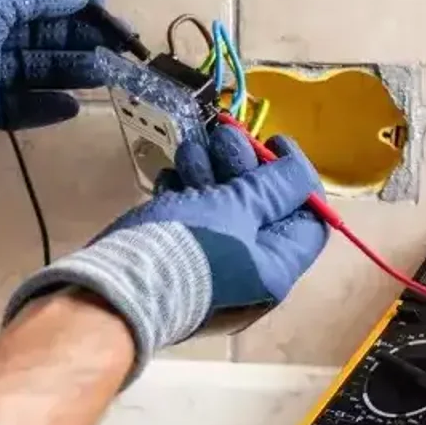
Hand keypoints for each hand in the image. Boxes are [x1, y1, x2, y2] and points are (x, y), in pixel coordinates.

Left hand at [0, 0, 117, 176]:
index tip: (110, 14)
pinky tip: (73, 107)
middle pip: (42, 34)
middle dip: (81, 40)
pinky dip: (46, 107)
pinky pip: (20, 107)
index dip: (76, 3)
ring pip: (36, 70)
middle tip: (120, 52)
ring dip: (72, 71)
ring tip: (107, 77)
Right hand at [4, 124, 329, 383]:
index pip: (308, 220)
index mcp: (275, 268)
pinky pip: (190, 218)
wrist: (117, 289)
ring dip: (210, 170)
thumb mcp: (239, 209)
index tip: (273, 141)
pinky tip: (171, 177)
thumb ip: (275, 187)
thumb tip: (301, 173)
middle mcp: (248, 271)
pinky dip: (184, 192)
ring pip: (221, 207)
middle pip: (261, 207)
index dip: (296, 177)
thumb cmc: (189, 248)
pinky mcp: (176, 258)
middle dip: (243, 165)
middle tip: (224, 136)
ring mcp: (209, 265)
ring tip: (191, 151)